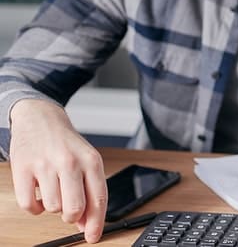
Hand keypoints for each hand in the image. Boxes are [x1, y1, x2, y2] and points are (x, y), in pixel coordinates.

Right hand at [9, 99, 107, 242]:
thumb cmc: (66, 145)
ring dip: (53, 207)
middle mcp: (70, 162)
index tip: (94, 237)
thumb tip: (88, 224)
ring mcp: (45, 165)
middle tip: (69, 210)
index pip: (98, 199)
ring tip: (54, 191)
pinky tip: (39, 195)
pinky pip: (28, 205)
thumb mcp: (86, 162)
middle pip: (74, 209)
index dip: (96, 223)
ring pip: (52, 208)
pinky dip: (34, 207)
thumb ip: (90, 191)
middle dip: (73, 217)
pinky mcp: (22, 168)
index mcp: (91, 161)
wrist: (40, 119)